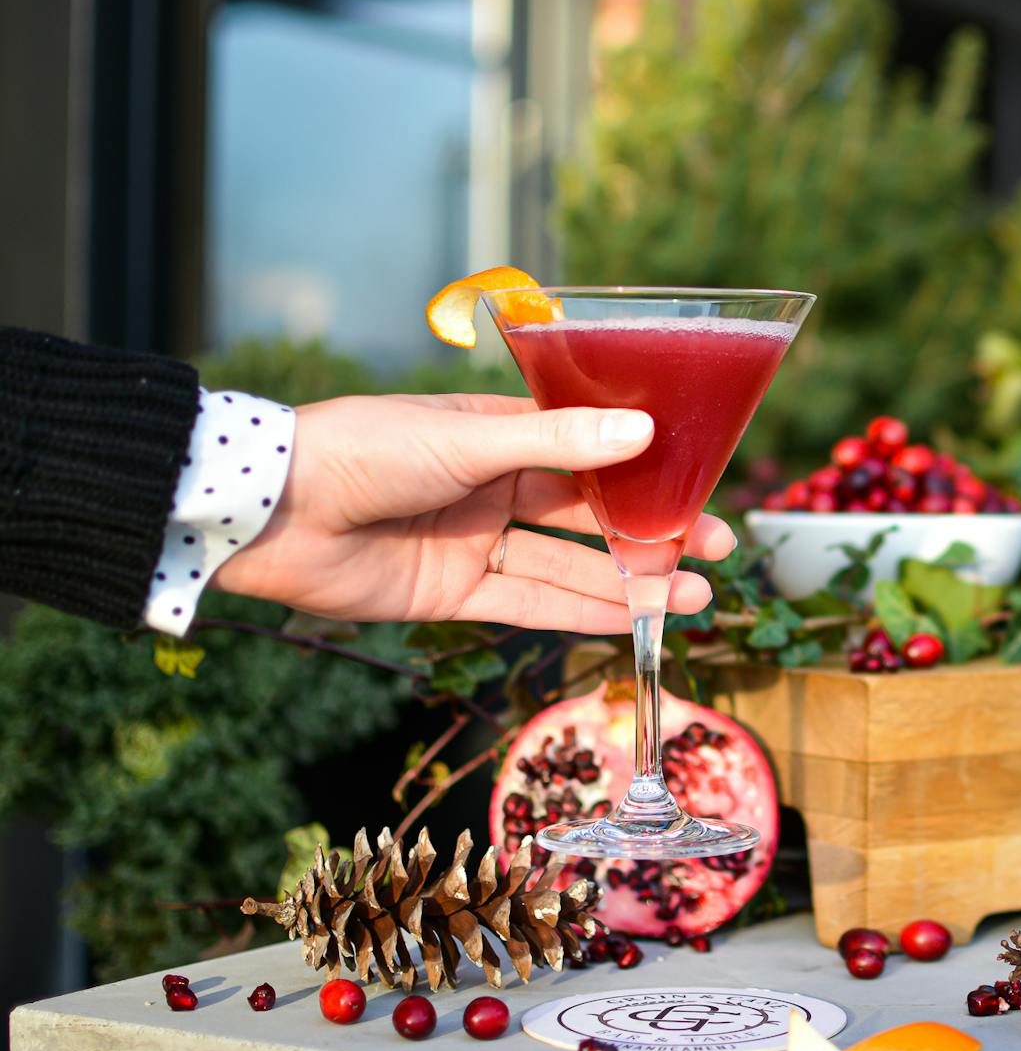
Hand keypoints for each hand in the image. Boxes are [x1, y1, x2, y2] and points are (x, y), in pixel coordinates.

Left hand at [213, 394, 729, 633]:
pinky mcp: (457, 595)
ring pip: (572, 566)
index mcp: (500, 435)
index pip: (591, 451)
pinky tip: (634, 620)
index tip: (702, 484)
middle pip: (592, 515)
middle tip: (718, 549)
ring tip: (694, 597)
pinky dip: (583, 614)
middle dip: (653, 534)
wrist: (272, 513)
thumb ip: (558, 446)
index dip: (648, 470)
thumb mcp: (469, 442)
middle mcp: (497, 488)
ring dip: (631, 583)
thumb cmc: (365, 450)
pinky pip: (533, 605)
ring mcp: (480, 542)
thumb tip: (643, 430)